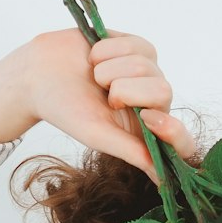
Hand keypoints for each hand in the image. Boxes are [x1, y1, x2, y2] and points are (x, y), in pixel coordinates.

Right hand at [25, 27, 197, 181]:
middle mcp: (153, 104)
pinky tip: (94, 58)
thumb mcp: (98, 135)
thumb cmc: (66, 110)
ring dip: (110, 70)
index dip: (173, 131)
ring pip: (145, 65)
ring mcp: (148, 74)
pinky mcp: (137, 47)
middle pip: (163, 91)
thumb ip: (131, 151)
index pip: (182, 141)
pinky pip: (135, 44)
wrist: (39, 74)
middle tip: (105, 97)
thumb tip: (161, 177)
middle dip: (126, 90)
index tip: (149, 120)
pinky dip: (108, 49)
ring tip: (94, 77)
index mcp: (147, 134)